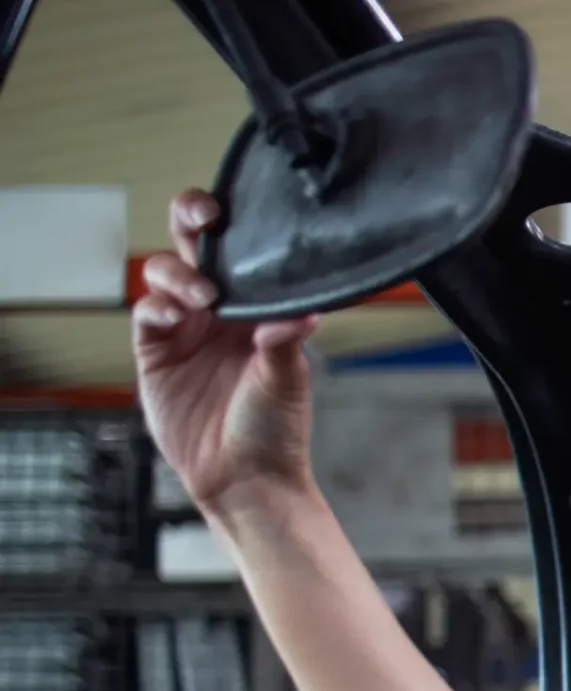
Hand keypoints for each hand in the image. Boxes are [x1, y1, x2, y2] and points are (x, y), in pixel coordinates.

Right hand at [132, 190, 324, 523]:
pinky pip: (147, 314)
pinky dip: (157, 305)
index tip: (231, 212)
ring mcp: (185, 330)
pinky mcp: (156, 353)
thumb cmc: (276, 431)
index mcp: (256, 308)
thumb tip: (303, 312)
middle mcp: (219, 312)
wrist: (246, 478)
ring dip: (178, 273)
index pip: (239, 252)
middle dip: (191, 220)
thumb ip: (287, 342)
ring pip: (165, 274)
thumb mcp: (288, 380)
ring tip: (200, 294)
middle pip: (194, 247)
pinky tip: (176, 312)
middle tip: (203, 217)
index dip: (230, 225)